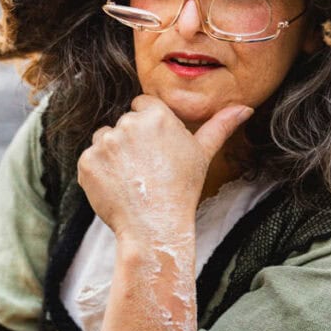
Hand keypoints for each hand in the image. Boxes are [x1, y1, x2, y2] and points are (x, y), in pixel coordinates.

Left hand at [76, 95, 252, 239]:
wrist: (155, 226)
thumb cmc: (182, 190)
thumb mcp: (203, 154)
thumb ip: (219, 126)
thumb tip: (244, 108)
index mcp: (156, 116)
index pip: (142, 104)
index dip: (148, 125)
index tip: (155, 146)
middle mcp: (127, 123)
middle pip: (123, 122)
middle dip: (131, 140)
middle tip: (146, 166)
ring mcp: (104, 142)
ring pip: (104, 138)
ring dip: (113, 153)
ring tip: (132, 176)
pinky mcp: (86, 161)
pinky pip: (90, 158)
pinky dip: (99, 170)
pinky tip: (117, 185)